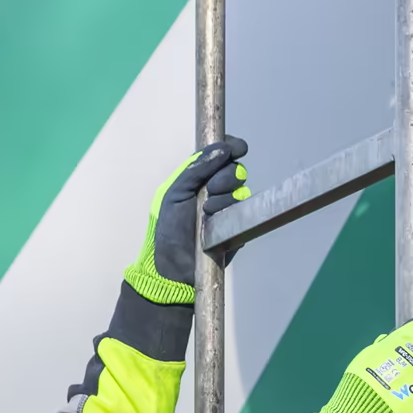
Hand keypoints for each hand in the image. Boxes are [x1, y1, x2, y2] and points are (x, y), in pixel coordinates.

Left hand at [125, 138, 249, 301]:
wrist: (174, 265)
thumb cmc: (169, 229)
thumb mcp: (175, 192)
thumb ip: (196, 167)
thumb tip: (222, 148)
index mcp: (200, 177)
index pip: (221, 153)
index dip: (231, 147)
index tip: (238, 148)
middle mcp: (217, 189)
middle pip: (235, 168)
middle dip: (225, 175)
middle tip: (211, 189)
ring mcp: (229, 207)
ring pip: (241, 188)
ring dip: (224, 197)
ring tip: (206, 212)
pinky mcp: (238, 224)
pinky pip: (244, 209)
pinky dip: (229, 212)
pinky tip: (214, 222)